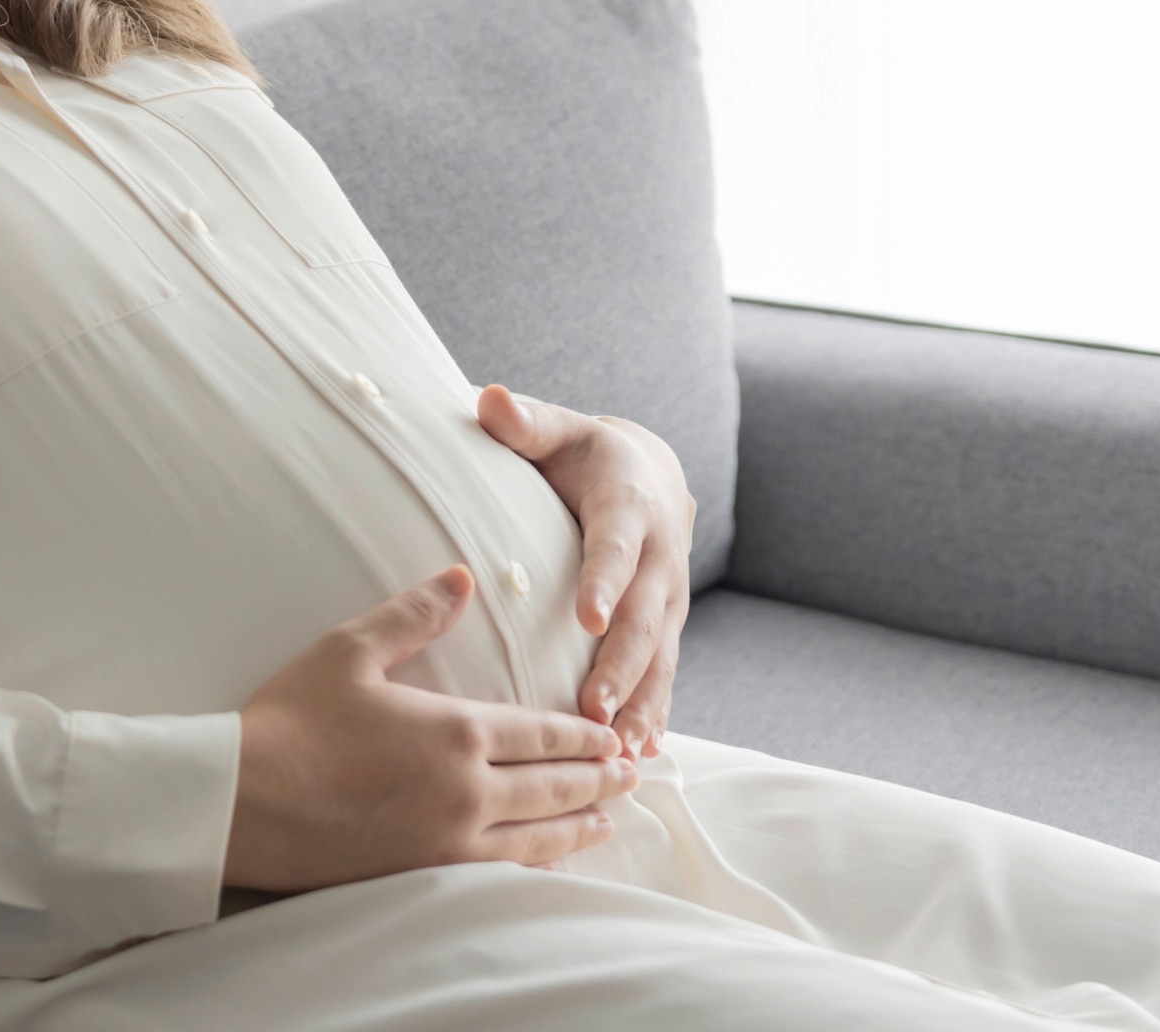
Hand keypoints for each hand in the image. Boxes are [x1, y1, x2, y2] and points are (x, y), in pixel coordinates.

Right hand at [223, 566, 637, 893]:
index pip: (543, 733)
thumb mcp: (351, 649)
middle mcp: (466, 791)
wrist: (241, 803)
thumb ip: (415, 613)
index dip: (584, 735)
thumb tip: (463, 577)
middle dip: (597, 779)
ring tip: (607, 819)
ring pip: (535, 836)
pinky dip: (536, 863)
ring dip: (578, 825)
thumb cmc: (290, 720)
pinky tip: (546, 861)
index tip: (614, 734)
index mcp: (457, 731)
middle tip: (631, 774)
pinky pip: (499, 871)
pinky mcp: (423, 875)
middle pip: (553, 787)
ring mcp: (448, 841)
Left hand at [476, 385, 691, 756]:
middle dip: (621, 667)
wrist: (649, 476)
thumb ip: (524, 422)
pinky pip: (663, 678)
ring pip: (660, 659)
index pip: (618, 546)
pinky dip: (655, 716)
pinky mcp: (667, 631)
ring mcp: (669, 601)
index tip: (588, 618)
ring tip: (621, 753)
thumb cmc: (582, 455)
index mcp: (631, 507)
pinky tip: (640, 757)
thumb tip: (490, 401)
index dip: (606, 581)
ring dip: (642, 706)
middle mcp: (661, 559)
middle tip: (593, 711)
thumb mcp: (557, 431)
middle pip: (645, 619)